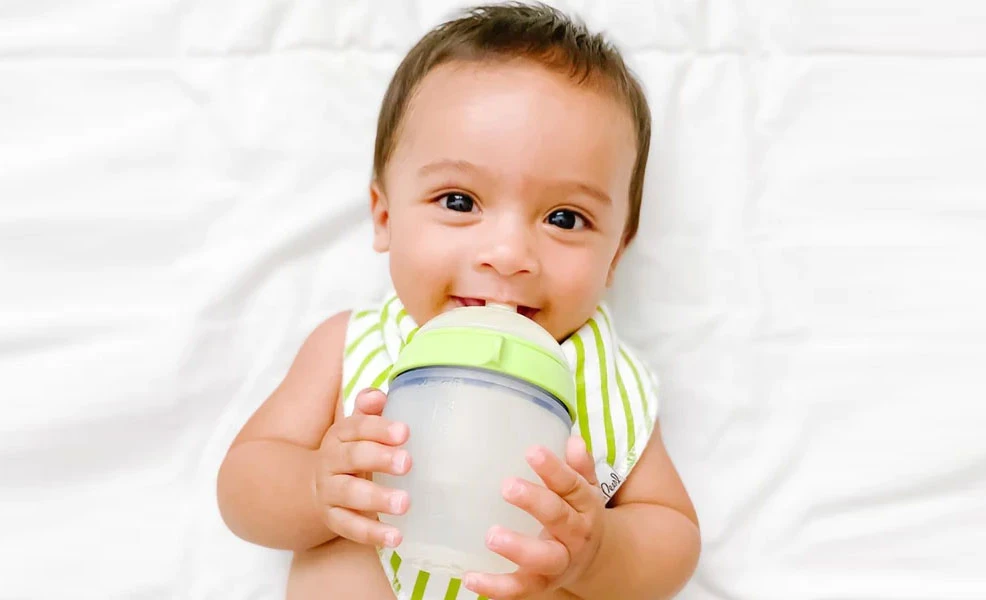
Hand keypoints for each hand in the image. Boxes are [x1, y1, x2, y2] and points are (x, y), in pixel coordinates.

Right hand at [312, 388, 410, 547]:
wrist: (315, 486)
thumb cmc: (353, 452)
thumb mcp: (359, 430)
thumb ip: (370, 412)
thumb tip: (378, 396)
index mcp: (340, 435)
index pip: (356, 426)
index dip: (380, 428)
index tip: (404, 432)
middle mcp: (331, 461)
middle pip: (353, 457)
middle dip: (380, 458)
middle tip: (407, 462)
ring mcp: (329, 491)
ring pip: (351, 494)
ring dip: (378, 498)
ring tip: (404, 503)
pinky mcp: (333, 518)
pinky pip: (351, 526)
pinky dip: (372, 533)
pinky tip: (396, 536)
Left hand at [463, 435, 605, 598]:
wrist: (597, 560)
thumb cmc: (579, 514)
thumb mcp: (585, 489)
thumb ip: (579, 465)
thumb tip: (573, 439)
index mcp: (585, 505)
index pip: (571, 484)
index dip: (553, 468)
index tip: (531, 451)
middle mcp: (576, 535)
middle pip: (559, 518)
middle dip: (535, 502)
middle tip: (508, 487)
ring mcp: (559, 563)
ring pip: (543, 559)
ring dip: (517, 549)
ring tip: (491, 535)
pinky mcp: (541, 584)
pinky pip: (520, 589)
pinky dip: (495, 587)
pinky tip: (470, 578)